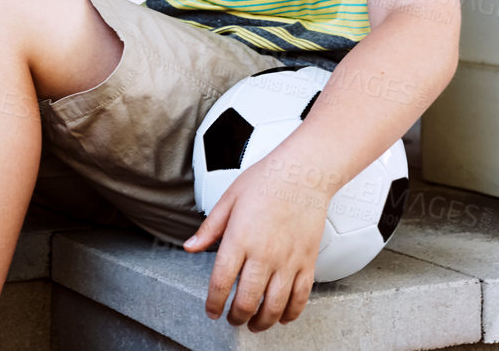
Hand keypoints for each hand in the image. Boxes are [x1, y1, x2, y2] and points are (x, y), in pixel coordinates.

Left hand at [183, 154, 328, 331]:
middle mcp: (264, 254)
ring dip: (262, 321)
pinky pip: (300, 297)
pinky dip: (290, 313)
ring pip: (274, 305)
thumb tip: (190, 246)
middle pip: (247, 300)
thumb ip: (209, 228)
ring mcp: (288, 260)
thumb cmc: (267, 181)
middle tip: (232, 319)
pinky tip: (282, 316)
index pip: (221, 282)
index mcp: (240, 239)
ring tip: (254, 324)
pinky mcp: (308, 262)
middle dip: (236, 316)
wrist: (304, 173)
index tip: (212, 310)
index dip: (214, 303)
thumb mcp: (229, 199)